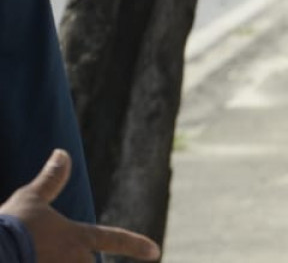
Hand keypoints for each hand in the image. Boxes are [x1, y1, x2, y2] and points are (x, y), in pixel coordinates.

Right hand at [0, 150, 159, 261]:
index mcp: (76, 237)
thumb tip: (63, 153)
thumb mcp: (29, 199)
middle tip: (83, 257)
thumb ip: (50, 180)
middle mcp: (73, 260)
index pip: (113, 238)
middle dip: (85, 262)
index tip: (155, 252)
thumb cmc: (11, 226)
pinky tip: (33, 261)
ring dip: (63, 262)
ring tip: (46, 255)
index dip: (135, 245)